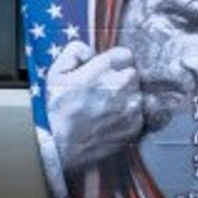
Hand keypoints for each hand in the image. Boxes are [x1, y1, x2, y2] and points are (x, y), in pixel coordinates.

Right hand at [46, 42, 141, 174]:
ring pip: (138, 94)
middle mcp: (123, 84)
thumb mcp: (56, 72)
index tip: (105, 73)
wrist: (60, 146)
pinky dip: (130, 116)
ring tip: (106, 109)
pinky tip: (112, 121)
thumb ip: (75, 51)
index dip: (114, 64)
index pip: (125, 55)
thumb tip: (91, 51)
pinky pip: (140, 114)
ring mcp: (132, 106)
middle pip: (133, 74)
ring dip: (127, 98)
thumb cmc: (56, 110)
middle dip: (120, 80)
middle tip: (103, 93)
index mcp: (106, 68)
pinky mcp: (136, 126)